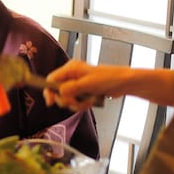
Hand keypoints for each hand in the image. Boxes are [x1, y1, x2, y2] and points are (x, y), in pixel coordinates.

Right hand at [45, 63, 173, 109]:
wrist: (124, 83)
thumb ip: (72, 88)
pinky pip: (76, 102)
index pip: (52, 79)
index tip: (51, 102)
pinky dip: (82, 105)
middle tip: (76, 101)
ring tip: (88, 101)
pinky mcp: (83, 92)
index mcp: (71, 68)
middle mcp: (71, 76)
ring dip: (76, 104)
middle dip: (67, 100)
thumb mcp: (89, 83)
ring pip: (67, 99)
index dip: (49, 91)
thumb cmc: (109, 78)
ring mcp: (77, 84)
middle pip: (58, 92)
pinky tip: (91, 102)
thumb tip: (59, 93)